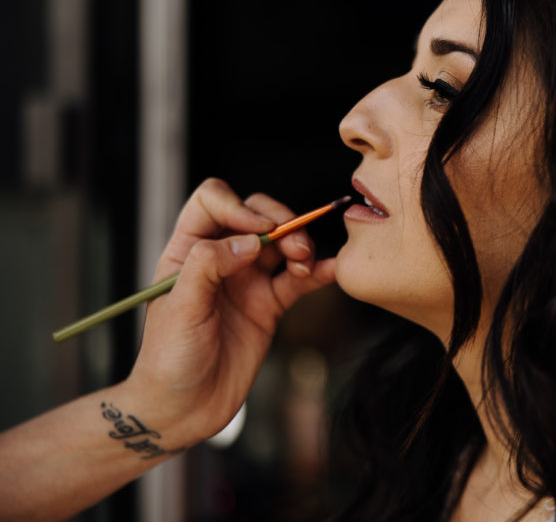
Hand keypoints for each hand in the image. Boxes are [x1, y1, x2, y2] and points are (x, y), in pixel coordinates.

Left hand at [124, 178, 336, 444]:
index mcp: (187, 250)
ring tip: (306, 264)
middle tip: (294, 247)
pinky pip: (299, 279)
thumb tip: (249, 240)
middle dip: (281, 222)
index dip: (238, 206)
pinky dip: (318, 271)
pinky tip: (331, 271)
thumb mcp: (179, 307)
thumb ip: (209, 264)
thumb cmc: (168, 359)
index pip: (213, 202)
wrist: (184, 409)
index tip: (259, 229)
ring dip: (301, 244)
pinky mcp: (269, 305)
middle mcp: (220, 259)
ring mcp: (247, 281)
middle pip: (257, 215)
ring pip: (282, 243)